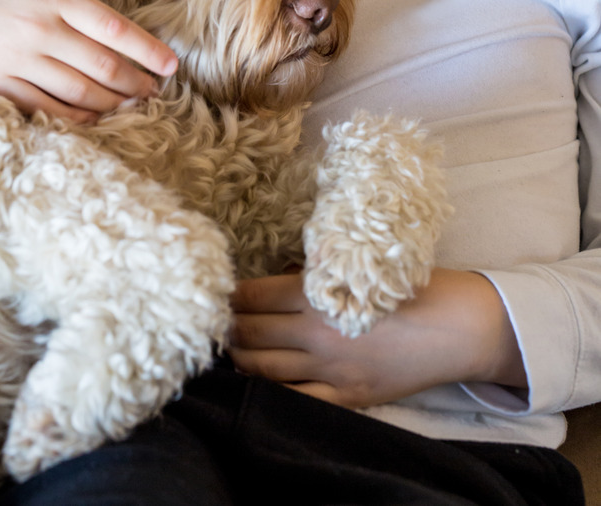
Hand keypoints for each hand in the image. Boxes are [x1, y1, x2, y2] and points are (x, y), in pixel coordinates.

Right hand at [0, 0, 177, 121]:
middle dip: (136, 83)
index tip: (171, 65)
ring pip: (78, 92)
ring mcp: (17, 61)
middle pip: (102, 66)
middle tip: (158, 92)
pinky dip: (75, 118)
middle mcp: (39, 30)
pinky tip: (95, 119)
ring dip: (112, 104)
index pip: (112, 28)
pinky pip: (45, 108)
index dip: (146, 49)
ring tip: (134, 106)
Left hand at [229, 270, 526, 408]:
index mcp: (316, 295)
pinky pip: (296, 401)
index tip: (214, 290)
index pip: (252, 295)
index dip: (228, 294)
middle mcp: (316, 334)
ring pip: (263, 369)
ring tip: (225, 351)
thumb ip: (314, 274)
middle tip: (210, 321)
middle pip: (251, 333)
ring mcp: (330, 370)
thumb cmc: (410, 285)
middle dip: (227, 327)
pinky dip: (270, 394)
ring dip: (239, 359)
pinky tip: (256, 386)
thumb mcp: (357, 267)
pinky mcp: (347, 396)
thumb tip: (275, 275)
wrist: (458, 326)